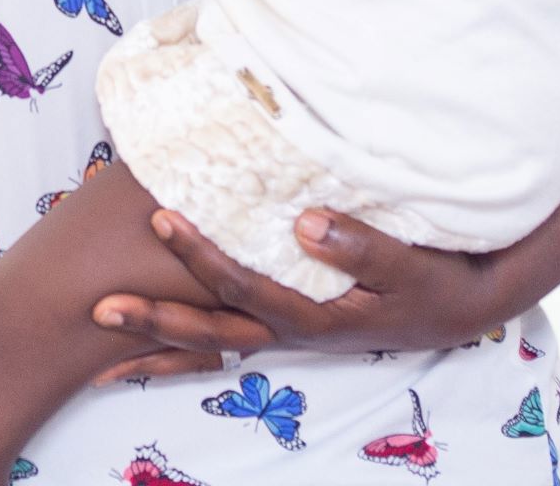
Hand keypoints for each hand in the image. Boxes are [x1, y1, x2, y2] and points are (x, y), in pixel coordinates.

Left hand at [85, 208, 518, 378]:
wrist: (462, 306)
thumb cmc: (436, 282)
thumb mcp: (410, 266)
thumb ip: (361, 245)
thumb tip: (303, 222)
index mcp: (313, 316)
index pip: (244, 288)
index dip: (200, 257)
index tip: (161, 218)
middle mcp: (290, 329)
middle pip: (211, 333)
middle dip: (154, 324)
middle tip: (97, 309)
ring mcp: (286, 328)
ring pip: (211, 342)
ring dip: (159, 340)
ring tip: (102, 336)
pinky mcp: (288, 318)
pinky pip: (226, 332)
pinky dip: (186, 339)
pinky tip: (151, 333)